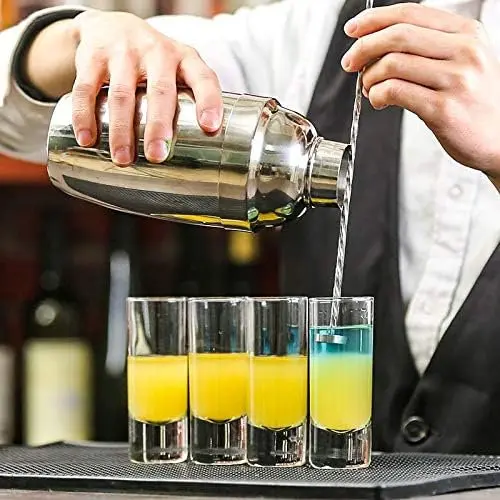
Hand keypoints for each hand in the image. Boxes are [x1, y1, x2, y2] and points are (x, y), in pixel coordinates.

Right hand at [70, 10, 222, 164]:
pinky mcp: (92, 56)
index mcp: (185, 58)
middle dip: (158, 126)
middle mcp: (157, 52)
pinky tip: (87, 140)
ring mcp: (124, 52)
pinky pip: (86, 89)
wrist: (112, 26)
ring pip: (122, 95)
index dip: (209, 101)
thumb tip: (199, 154)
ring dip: (121, 130)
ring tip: (122, 158)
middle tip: (157, 156)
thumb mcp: (179, 71)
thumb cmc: (155, 63)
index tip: (210, 127)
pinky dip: (84, 116)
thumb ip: (189, 101)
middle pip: (160, 91)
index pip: (203, 78)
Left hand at [341, 4, 499, 187]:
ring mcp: (456, 80)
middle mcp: (465, 52)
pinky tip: (377, 100)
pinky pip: (395, 92)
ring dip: (369, 76)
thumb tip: (378, 43)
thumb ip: (431, 48)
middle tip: (351, 63)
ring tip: (369, 87)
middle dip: (364, 48)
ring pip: (393, 64)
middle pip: (397, 36)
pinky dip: (376, 94)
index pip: (411, 13)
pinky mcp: (443, 109)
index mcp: (467, 33)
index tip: (354, 29)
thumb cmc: (477, 102)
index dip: (375, 20)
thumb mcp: (465, 62)